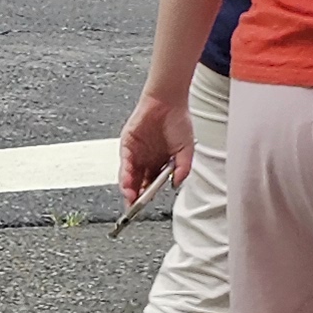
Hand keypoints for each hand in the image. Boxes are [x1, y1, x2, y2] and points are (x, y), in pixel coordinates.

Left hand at [117, 83, 194, 206]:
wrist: (168, 102)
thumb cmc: (178, 121)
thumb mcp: (187, 150)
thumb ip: (182, 168)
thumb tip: (176, 185)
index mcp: (159, 163)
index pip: (150, 184)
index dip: (147, 197)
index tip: (145, 207)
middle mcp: (146, 159)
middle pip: (137, 183)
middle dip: (134, 197)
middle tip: (133, 210)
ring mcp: (136, 152)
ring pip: (129, 175)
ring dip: (128, 189)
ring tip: (130, 200)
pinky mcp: (128, 144)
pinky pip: (125, 162)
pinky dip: (125, 174)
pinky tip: (127, 184)